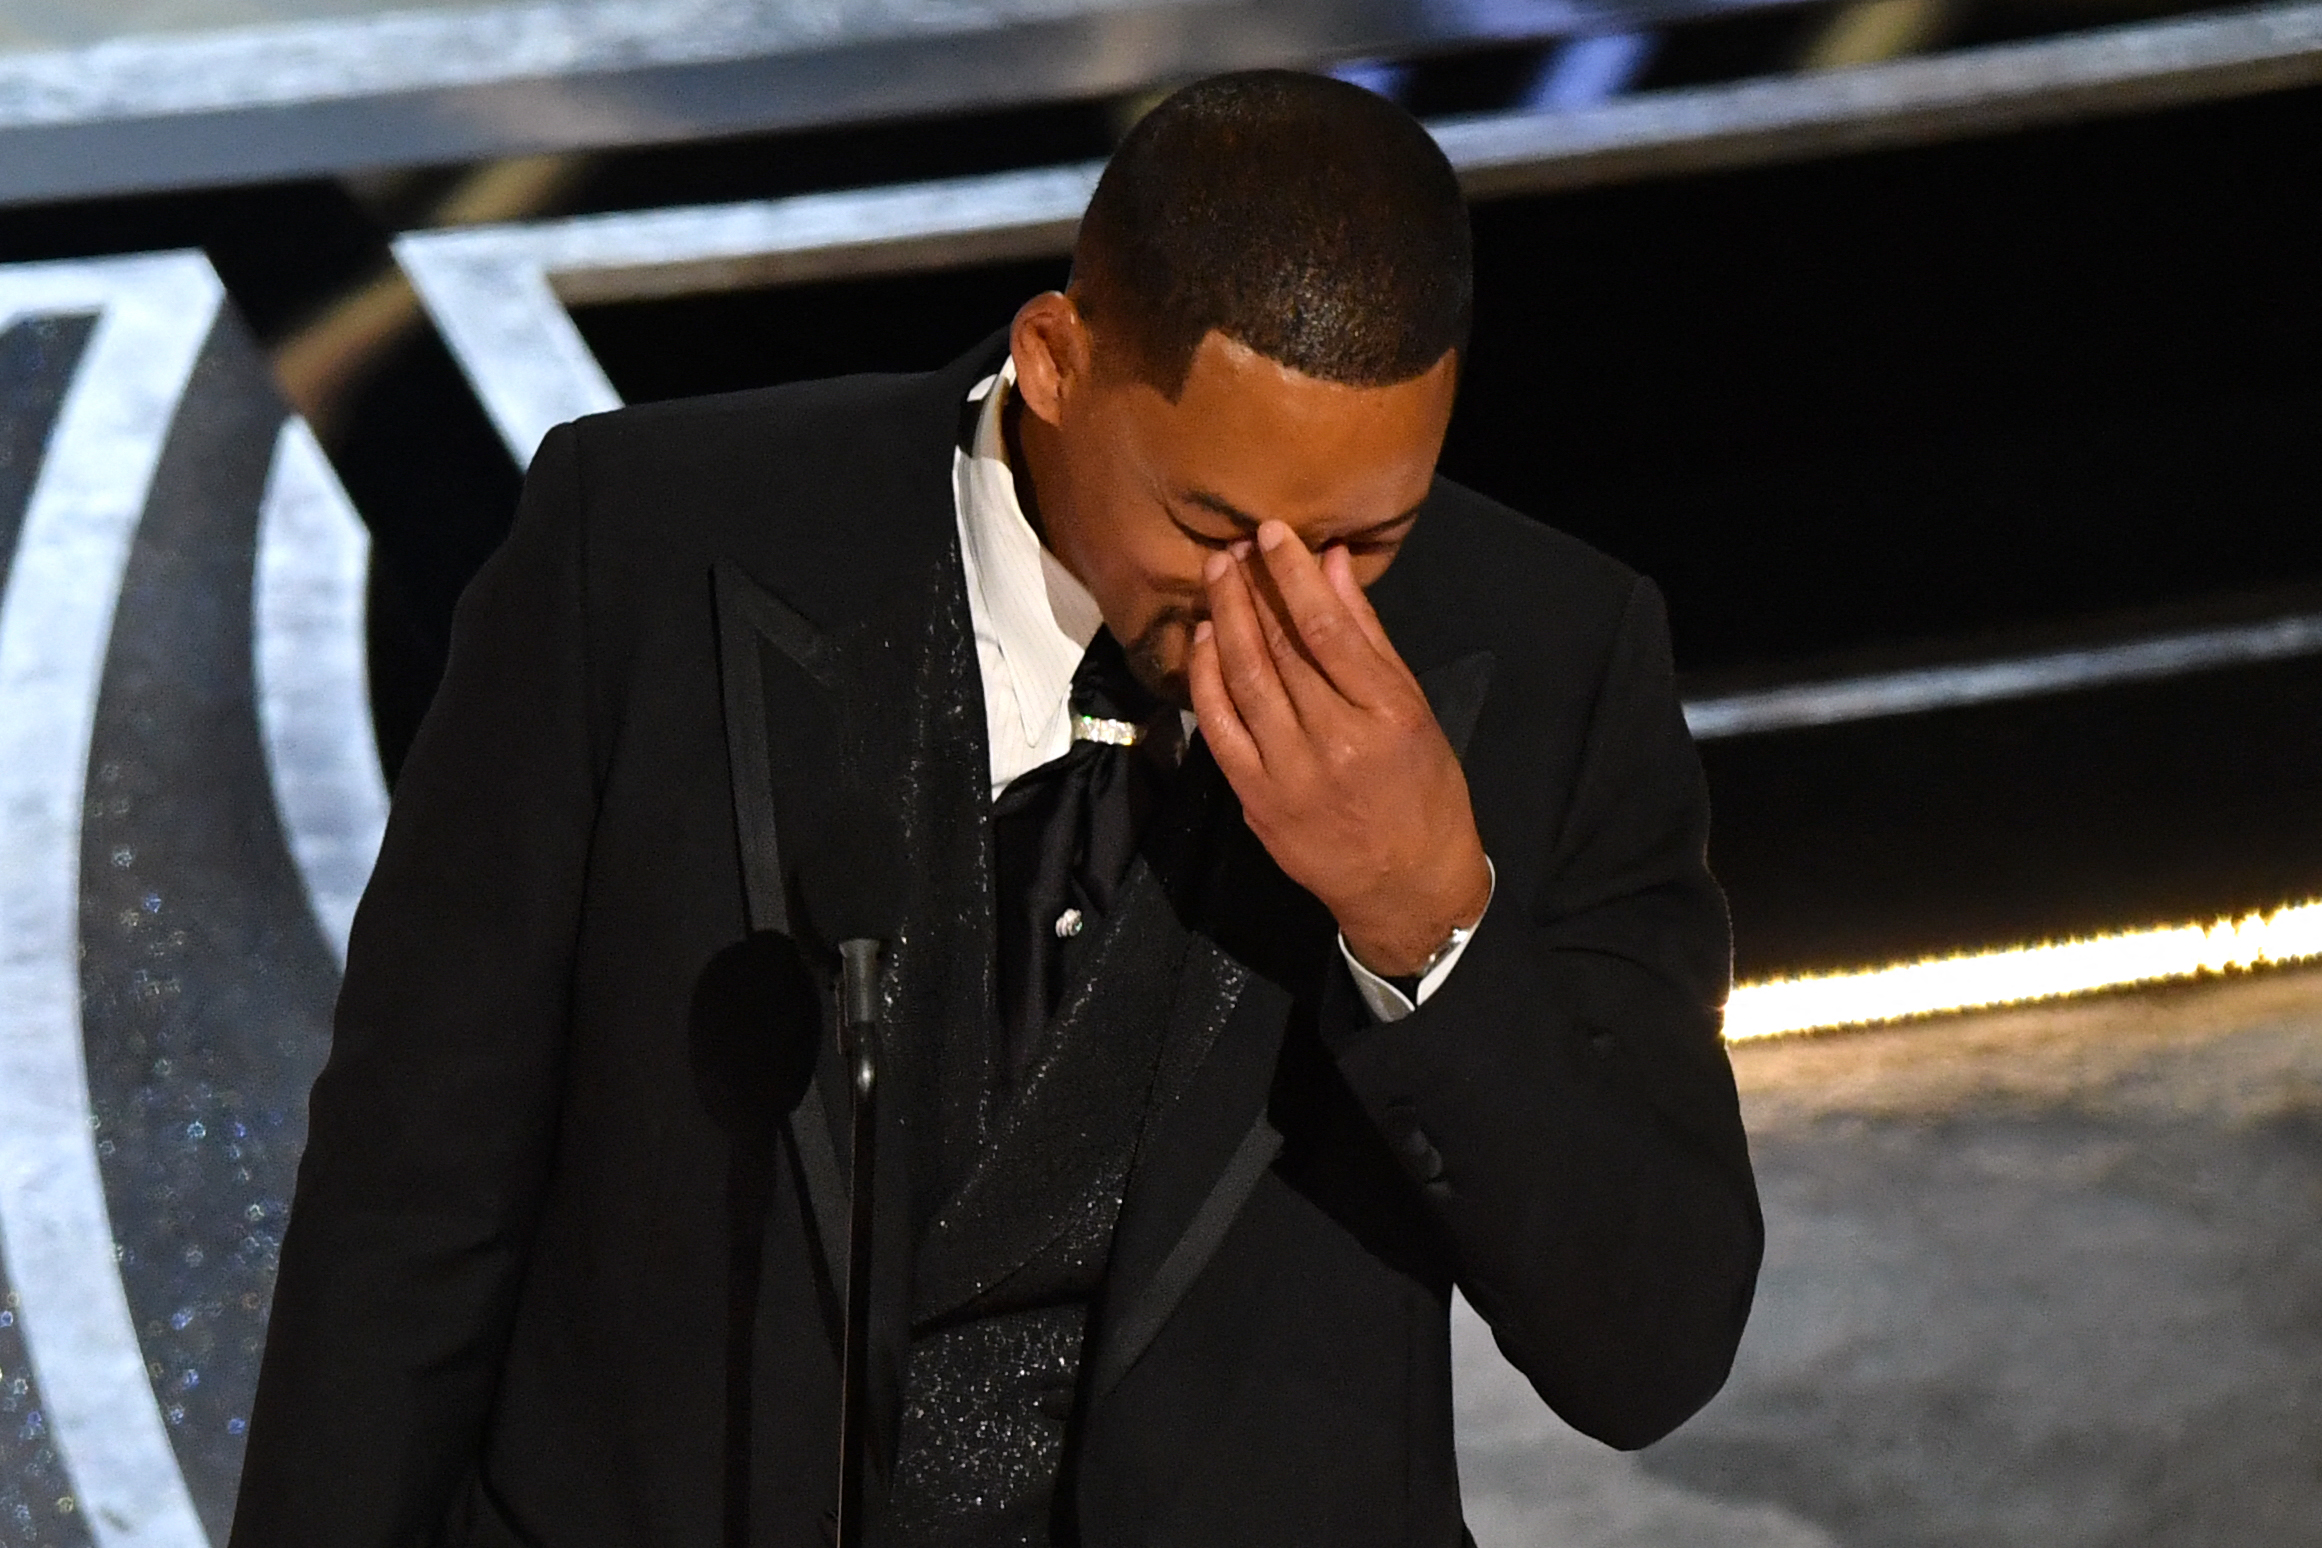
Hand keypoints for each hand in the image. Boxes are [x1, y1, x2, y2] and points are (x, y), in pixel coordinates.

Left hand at [1188, 521, 1491, 977]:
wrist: (1406, 885)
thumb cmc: (1423, 792)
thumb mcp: (1414, 709)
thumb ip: (1369, 636)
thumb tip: (1336, 564)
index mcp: (1385, 715)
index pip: (1328, 629)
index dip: (1293, 576)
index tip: (1272, 534)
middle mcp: (1335, 742)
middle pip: (1281, 649)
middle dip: (1251, 590)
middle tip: (1232, 546)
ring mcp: (1289, 773)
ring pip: (1246, 681)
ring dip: (1224, 621)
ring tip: (1216, 576)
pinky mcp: (1256, 797)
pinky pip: (1220, 727)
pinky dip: (1207, 678)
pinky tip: (1204, 639)